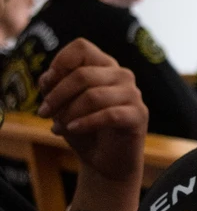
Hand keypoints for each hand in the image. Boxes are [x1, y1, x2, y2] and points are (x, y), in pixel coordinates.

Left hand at [37, 38, 147, 210]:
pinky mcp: (139, 115)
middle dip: (57, 96)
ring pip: (93, 95)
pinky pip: (109, 115)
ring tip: (57, 127)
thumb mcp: (62, 106)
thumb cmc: (85, 130)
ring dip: (69, 113)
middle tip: (43, 114)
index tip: (47, 85)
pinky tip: (73, 130)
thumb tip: (47, 78)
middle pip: (82, 74)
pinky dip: (86, 123)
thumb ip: (53, 87)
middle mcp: (121, 75)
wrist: (105, 163)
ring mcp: (133, 94)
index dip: (60, 63)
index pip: (81, 48)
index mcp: (104, 66)